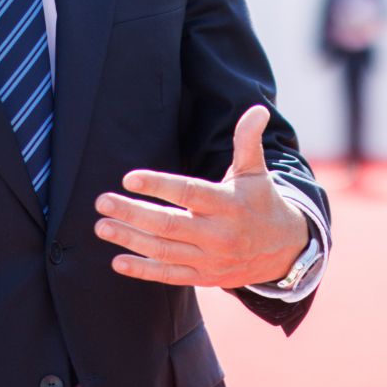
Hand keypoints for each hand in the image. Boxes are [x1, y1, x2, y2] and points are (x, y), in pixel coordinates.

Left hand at [94, 105, 309, 287]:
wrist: (284, 250)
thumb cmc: (261, 203)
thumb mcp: (256, 173)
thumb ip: (248, 142)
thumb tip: (258, 110)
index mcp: (229, 205)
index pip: (189, 193)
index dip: (159, 186)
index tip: (129, 178)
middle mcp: (219, 234)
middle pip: (169, 224)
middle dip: (132, 213)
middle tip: (102, 201)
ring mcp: (210, 259)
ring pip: (164, 250)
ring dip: (130, 239)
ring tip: (102, 226)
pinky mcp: (204, 276)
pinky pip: (169, 275)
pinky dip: (143, 270)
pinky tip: (117, 261)